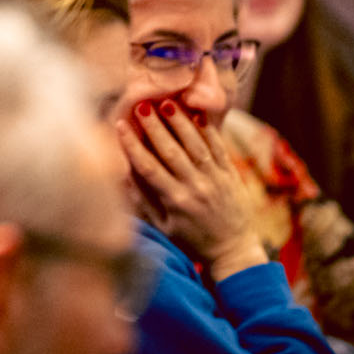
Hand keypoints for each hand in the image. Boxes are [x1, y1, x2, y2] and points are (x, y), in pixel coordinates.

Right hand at [116, 103, 264, 281]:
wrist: (233, 251)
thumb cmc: (192, 240)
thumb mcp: (163, 226)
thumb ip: (144, 199)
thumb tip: (123, 173)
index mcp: (175, 201)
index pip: (149, 168)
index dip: (132, 145)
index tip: (120, 126)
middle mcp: (195, 187)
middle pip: (171, 151)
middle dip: (154, 127)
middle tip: (141, 105)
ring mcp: (216, 179)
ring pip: (195, 145)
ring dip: (180, 123)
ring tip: (166, 102)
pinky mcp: (231, 175)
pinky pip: (219, 148)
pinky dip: (208, 130)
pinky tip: (197, 113)